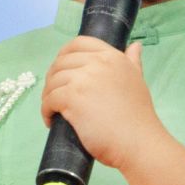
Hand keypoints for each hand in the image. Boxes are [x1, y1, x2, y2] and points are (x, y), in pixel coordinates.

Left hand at [40, 36, 164, 170]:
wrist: (139, 142)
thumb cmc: (138, 116)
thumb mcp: (138, 80)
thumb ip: (133, 62)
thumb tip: (135, 46)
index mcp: (112, 56)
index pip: (79, 43)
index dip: (65, 54)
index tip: (61, 69)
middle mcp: (98, 63)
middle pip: (62, 62)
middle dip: (53, 78)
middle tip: (54, 94)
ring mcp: (84, 80)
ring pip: (53, 81)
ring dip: (48, 95)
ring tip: (52, 109)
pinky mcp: (73, 98)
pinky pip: (49, 99)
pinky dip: (46, 110)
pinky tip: (51, 119)